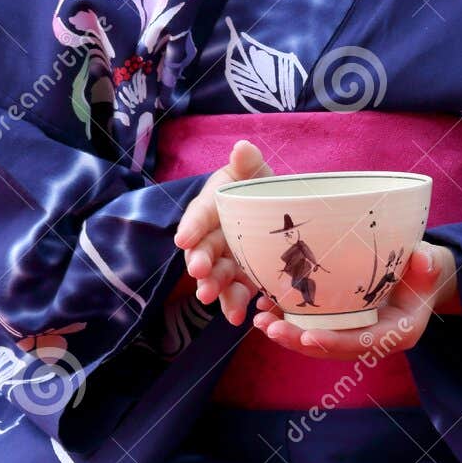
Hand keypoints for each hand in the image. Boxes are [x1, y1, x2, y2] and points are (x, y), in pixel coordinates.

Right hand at [173, 140, 272, 324]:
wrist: (279, 214)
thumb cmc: (260, 189)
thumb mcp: (256, 174)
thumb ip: (248, 165)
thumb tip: (242, 148)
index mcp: (213, 207)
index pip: (199, 216)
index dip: (192, 227)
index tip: (182, 239)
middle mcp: (214, 237)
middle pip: (203, 251)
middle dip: (200, 263)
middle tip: (199, 273)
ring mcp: (227, 261)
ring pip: (217, 277)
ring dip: (215, 290)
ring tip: (216, 303)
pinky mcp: (242, 280)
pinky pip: (238, 294)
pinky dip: (239, 305)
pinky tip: (244, 315)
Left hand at [250, 242, 460, 360]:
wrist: (421, 277)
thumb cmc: (426, 270)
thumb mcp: (433, 265)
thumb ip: (429, 265)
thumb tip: (423, 261)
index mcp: (396, 332)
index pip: (363, 342)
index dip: (336, 342)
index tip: (309, 337)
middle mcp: (371, 339)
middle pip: (331, 347)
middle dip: (298, 341)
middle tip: (269, 328)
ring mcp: (353, 333)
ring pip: (316, 340)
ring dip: (287, 333)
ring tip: (259, 320)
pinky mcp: (340, 323)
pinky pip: (311, 326)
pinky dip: (287, 319)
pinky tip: (264, 308)